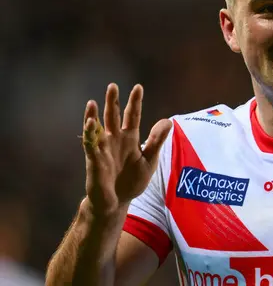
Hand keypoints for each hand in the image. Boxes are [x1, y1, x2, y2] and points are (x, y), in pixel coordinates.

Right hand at [81, 84, 171, 217]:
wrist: (117, 202)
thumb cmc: (132, 181)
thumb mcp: (149, 160)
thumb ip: (157, 141)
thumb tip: (168, 120)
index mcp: (129, 138)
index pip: (132, 116)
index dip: (134, 102)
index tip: (138, 87)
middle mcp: (115, 140)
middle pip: (112, 117)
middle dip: (112, 102)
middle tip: (112, 86)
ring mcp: (103, 149)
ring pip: (97, 128)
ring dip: (93, 115)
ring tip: (92, 102)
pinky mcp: (95, 161)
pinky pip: (91, 146)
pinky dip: (89, 135)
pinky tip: (89, 124)